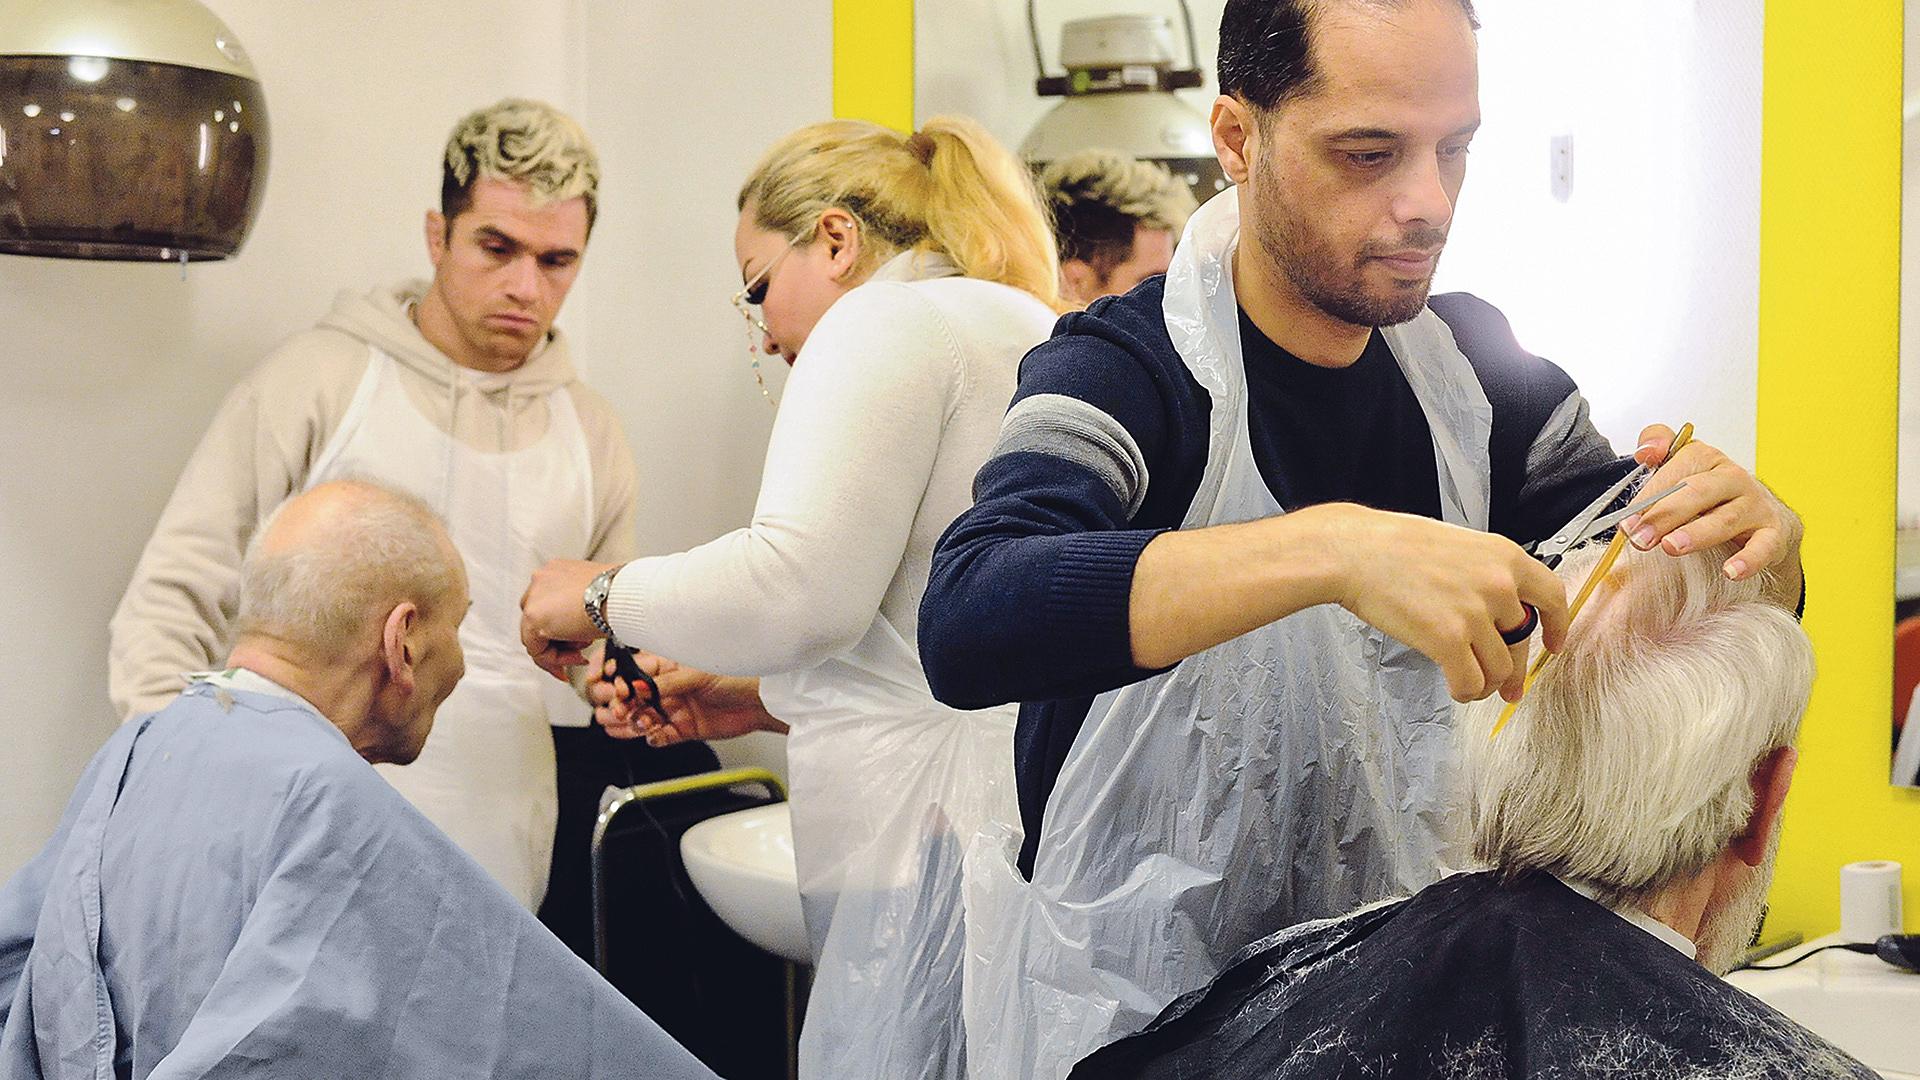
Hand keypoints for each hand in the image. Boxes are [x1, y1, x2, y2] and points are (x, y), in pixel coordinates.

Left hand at [519, 559, 618, 679]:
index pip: (549, 604)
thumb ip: (580, 605)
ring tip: (582, 654)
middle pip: (538, 619)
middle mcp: (541, 579)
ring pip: (534, 636)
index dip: (561, 627)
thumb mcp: (597, 596)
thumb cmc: (620, 594)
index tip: (576, 640)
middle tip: (578, 652)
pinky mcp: (533, 616)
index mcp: (557, 571)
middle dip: (558, 641)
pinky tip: (578, 658)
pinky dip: (555, 660)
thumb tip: (579, 624)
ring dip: (559, 652)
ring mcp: (534, 596)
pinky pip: (536, 649)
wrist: (622, 595)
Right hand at [593, 651, 782, 746]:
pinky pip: (656, 736)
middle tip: (620, 708)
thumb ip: (666, 682)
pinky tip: (652, 733)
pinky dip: (650, 737)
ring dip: (629, 722)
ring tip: (634, 722)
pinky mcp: (681, 728)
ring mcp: (672, 707)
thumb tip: (638, 688)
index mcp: (666, 663)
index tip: (607, 685)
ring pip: (637, 717)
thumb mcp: (698, 673)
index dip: (612, 676)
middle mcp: (665, 686)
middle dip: (616, 702)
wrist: (762, 701)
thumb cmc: (738, 674)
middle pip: (626, 695)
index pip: (627, 668)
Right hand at [1328, 506, 1570, 702]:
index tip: (1553, 645)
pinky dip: (1465, 692)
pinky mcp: (1448, 640)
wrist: (1355, 552)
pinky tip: (1455, 688)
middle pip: (1522, 641)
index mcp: (1505, 557)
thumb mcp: (1458, 546)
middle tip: (1508, 689)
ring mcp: (1475, 614)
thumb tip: (1498, 614)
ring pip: (1498, 669)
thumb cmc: (1393, 546)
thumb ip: (1486, 575)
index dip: (1558, 626)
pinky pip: (1470, 681)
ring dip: (1485, 684)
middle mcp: (1499, 585)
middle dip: (1515, 671)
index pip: (1552, 597)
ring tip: (1469, 684)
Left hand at [1621, 424, 1801, 583]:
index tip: (1626, 520)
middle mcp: (1732, 478)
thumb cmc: (1709, 492)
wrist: (1760, 512)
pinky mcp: (1773, 533)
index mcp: (1706, 458)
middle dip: (1665, 515)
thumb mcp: (1681, 463)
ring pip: (1725, 519)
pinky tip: (1730, 572)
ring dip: (1697, 534)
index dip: (1649, 495)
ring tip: (1671, 547)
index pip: (1675, 471)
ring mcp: (1754, 506)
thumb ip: (1658, 446)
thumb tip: (1646, 450)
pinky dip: (1748, 559)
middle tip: (1640, 538)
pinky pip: (1763, 547)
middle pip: (1697, 493)